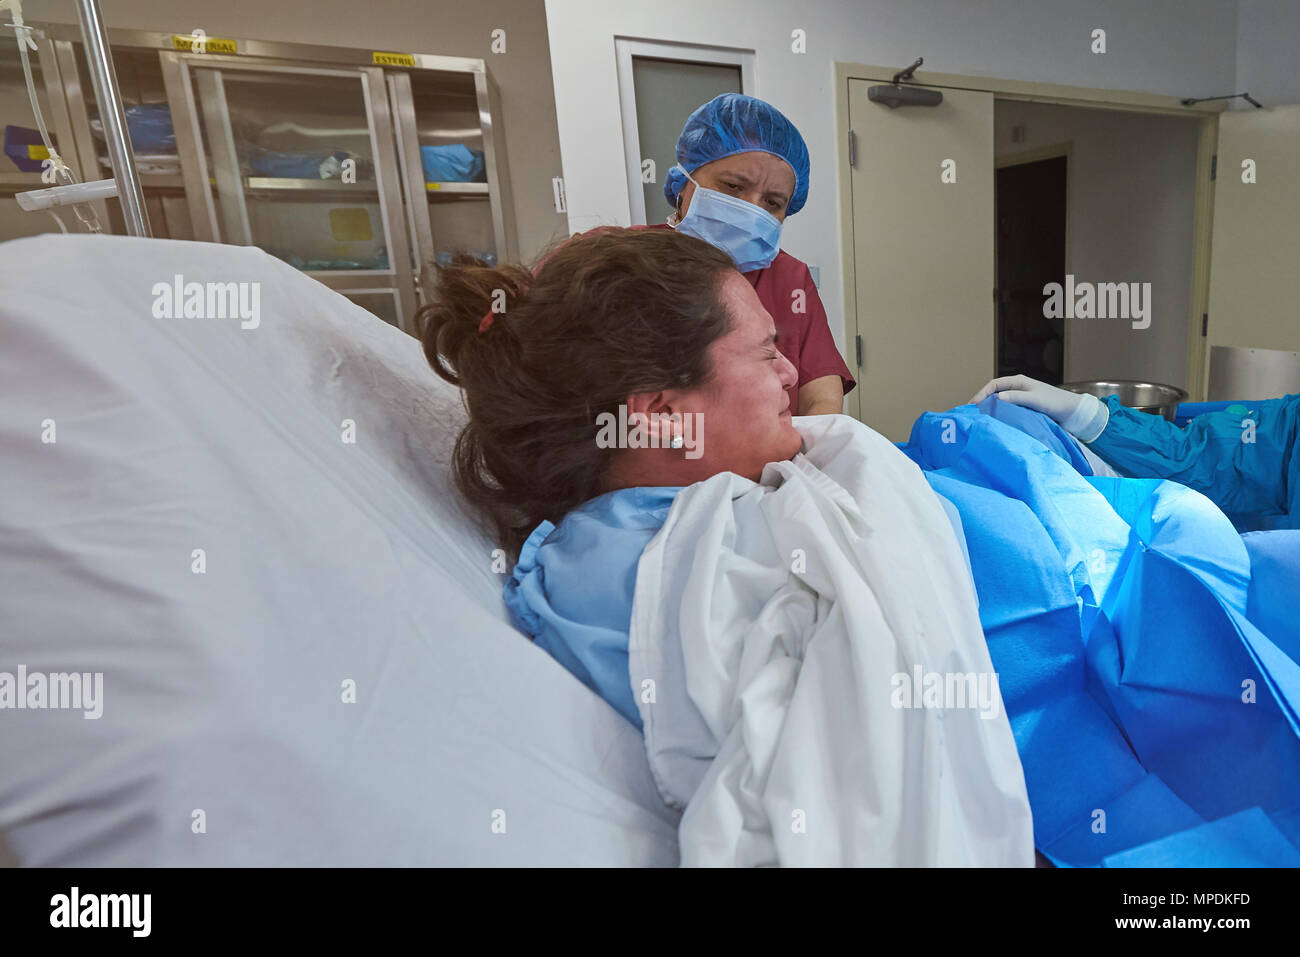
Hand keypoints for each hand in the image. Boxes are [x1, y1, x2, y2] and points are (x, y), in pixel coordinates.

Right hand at [968, 374, 1084, 423]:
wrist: (1071, 411)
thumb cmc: (1055, 402)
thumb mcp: (1035, 399)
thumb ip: (1017, 397)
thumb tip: (996, 398)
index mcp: (1018, 381)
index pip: (993, 384)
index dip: (981, 393)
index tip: (973, 405)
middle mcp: (1017, 388)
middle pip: (993, 392)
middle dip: (981, 401)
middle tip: (972, 413)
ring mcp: (1020, 397)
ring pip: (999, 401)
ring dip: (989, 408)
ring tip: (980, 417)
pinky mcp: (1023, 407)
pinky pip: (1006, 408)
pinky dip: (998, 413)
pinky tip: (994, 421)